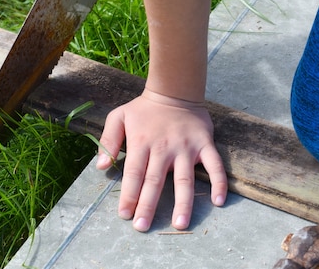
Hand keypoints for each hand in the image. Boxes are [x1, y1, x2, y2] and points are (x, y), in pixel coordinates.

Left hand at [96, 89, 227, 230]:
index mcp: (141, 143)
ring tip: (180, 224)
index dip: (128, 194)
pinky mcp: (204, 145)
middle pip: (155, 181)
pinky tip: (218, 201)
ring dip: (183, 202)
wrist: (174, 91)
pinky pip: (214, 165)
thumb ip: (108, 141)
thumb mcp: (119, 117)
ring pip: (184, 179)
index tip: (124, 214)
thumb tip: (100, 166)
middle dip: (148, 205)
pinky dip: (218, 182)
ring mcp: (186, 147)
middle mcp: (163, 148)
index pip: (133, 173)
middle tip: (143, 226)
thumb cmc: (143, 109)